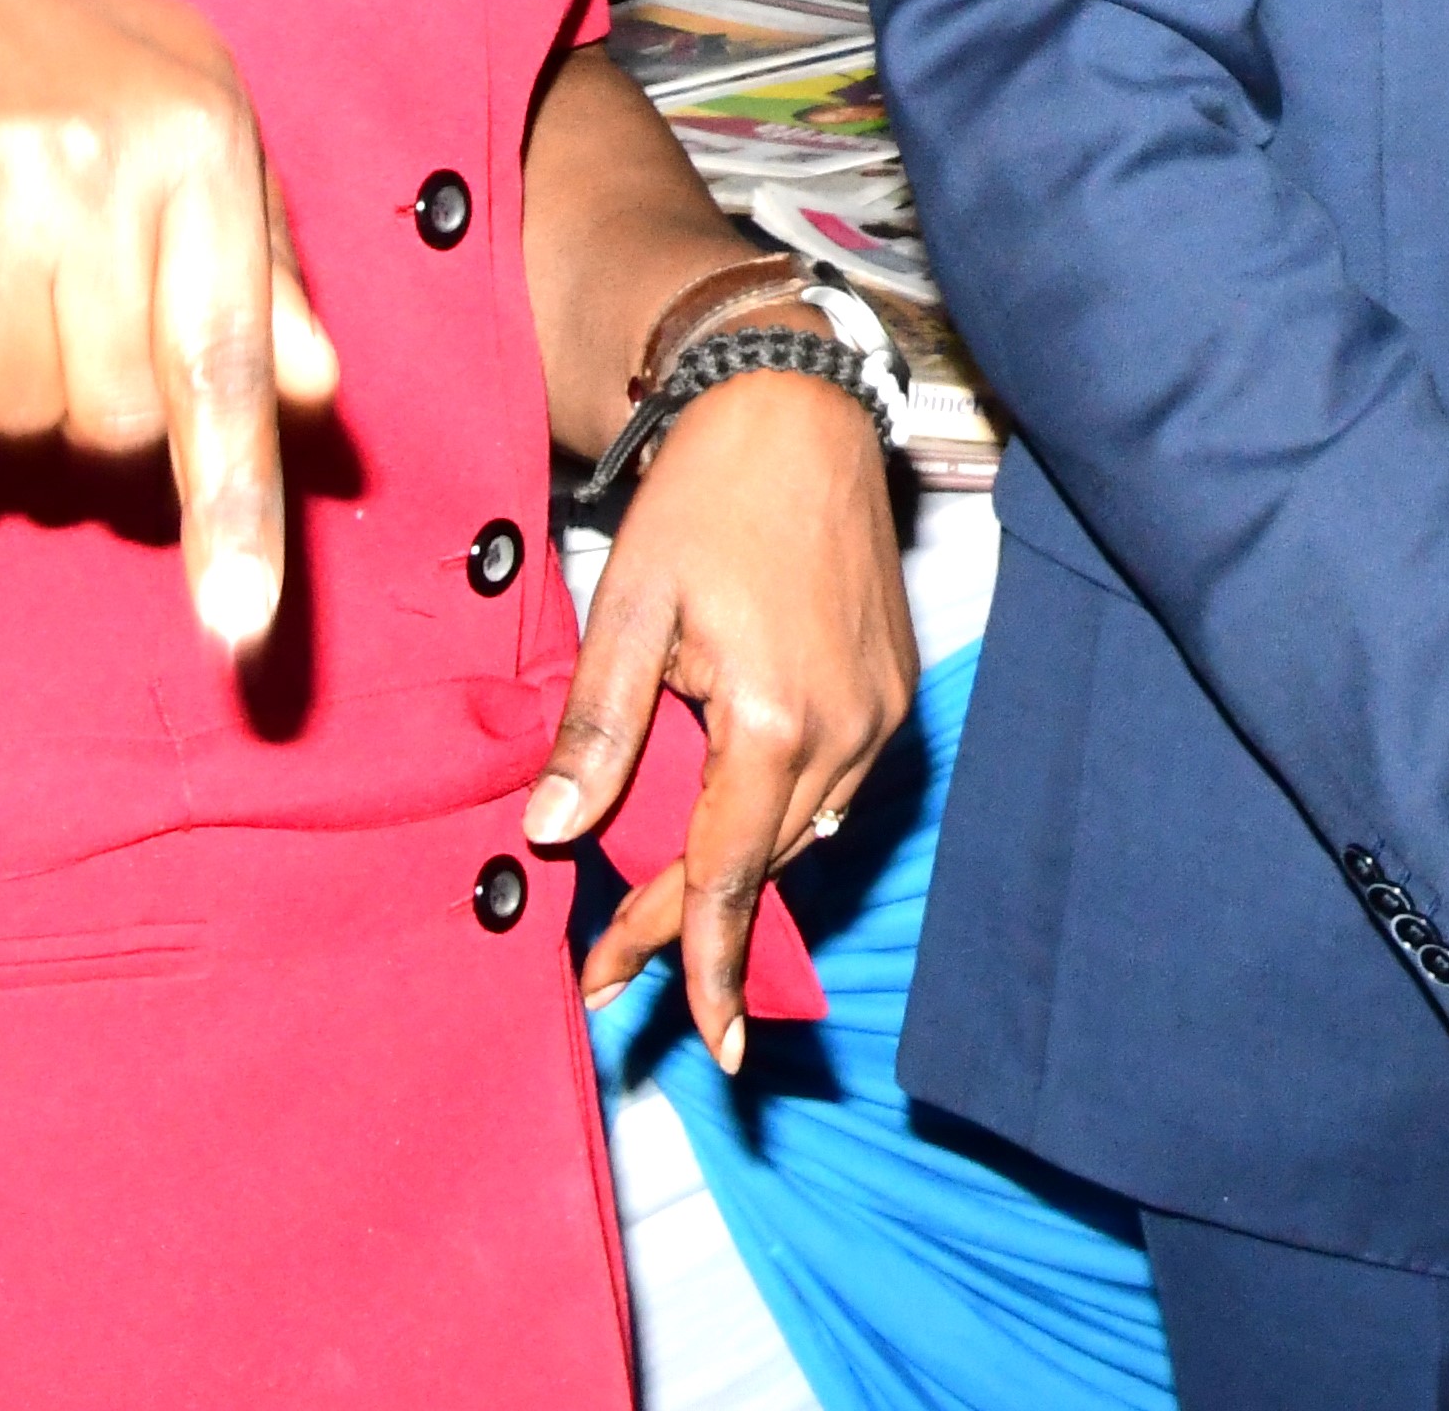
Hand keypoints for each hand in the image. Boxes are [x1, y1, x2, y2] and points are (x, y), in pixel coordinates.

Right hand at [0, 0, 338, 650]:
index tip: (241, 633)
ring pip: (7, 425)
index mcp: (196, 143)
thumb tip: (319, 398)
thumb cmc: (61, 76)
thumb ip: (258, 268)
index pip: (225, 362)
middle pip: (110, 423)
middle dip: (89, 410)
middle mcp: (90, 167)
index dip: (234, 511)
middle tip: (54, 314)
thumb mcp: (191, 126)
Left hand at [542, 369, 909, 1064]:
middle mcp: (845, 727)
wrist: (798, 406)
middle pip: (765, 863)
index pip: (728, 874)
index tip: (704, 1041)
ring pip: (805, 829)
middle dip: (697, 926)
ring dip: (739, 869)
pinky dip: (782, 814)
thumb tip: (554, 834)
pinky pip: (836, 783)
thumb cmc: (707, 495)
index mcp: (774, 718)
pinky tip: (735, 814)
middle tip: (614, 969)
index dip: (702, 961)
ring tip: (665, 903)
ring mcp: (881, 708)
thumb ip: (597, 727)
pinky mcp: (894, 685)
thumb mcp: (630, 605)